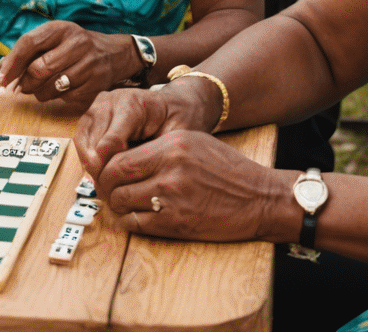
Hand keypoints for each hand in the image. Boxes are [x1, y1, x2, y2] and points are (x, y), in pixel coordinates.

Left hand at [0, 21, 134, 109]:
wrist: (115, 54)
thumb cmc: (74, 47)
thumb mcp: (54, 40)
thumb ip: (27, 52)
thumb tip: (0, 73)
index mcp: (61, 28)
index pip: (28, 43)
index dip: (11, 63)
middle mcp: (76, 43)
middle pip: (39, 69)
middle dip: (25, 83)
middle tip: (21, 87)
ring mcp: (88, 64)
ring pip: (51, 88)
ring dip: (39, 93)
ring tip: (41, 88)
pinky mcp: (96, 84)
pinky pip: (67, 99)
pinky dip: (58, 99)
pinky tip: (62, 90)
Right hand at [75, 83, 217, 180]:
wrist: (174, 105)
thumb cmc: (177, 121)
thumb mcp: (175, 138)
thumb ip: (155, 154)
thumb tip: (136, 180)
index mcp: (132, 104)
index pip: (110, 143)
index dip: (109, 170)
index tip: (114, 191)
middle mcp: (111, 101)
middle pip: (93, 142)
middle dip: (98, 170)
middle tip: (107, 194)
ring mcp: (99, 105)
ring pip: (82, 141)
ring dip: (90, 164)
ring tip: (102, 184)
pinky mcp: (93, 112)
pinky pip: (81, 137)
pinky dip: (86, 156)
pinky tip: (98, 170)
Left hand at [96, 129, 294, 243]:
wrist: (261, 198)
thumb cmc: (229, 170)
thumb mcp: (193, 142)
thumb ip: (157, 149)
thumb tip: (120, 159)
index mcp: (171, 145)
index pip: (119, 157)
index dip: (106, 168)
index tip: (106, 174)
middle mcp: (169, 169)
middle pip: (114, 180)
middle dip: (106, 187)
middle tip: (108, 191)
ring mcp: (172, 198)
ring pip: (121, 203)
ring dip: (118, 206)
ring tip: (124, 204)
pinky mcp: (177, 223)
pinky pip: (137, 224)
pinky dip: (132, 222)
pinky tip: (139, 217)